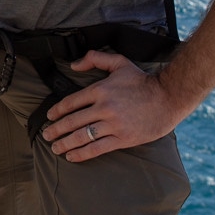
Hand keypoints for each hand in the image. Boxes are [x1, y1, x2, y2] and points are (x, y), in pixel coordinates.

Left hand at [39, 51, 182, 161]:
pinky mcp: (123, 139)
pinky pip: (98, 148)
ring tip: (55, 148)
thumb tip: (73, 65)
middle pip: (73, 121)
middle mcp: (104, 108)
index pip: (71, 102)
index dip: (57, 111)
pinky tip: (72, 156)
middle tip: (46, 135)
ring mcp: (113, 125)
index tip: (49, 116)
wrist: (168, 97)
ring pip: (82, 136)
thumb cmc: (142, 81)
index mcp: (100, 89)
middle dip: (56, 129)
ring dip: (65, 143)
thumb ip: (95, 58)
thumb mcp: (119, 62)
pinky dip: (82, 153)